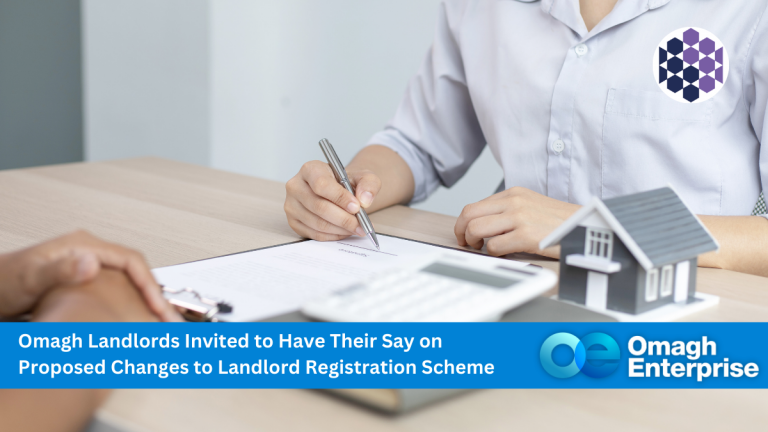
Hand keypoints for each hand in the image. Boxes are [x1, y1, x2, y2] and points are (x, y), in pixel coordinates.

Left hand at [0, 231, 179, 320]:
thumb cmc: (1, 283)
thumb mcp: (28, 277)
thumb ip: (59, 269)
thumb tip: (92, 263)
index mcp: (83, 246)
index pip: (133, 262)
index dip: (151, 286)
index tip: (160, 309)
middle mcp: (89, 254)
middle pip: (137, 273)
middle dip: (156, 298)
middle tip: (170, 322)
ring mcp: (87, 268)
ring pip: (130, 284)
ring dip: (147, 303)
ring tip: (160, 324)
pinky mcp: (84, 284)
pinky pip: (119, 293)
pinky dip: (132, 308)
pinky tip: (134, 324)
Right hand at [285, 160, 380, 240]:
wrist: (338, 191)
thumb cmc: (347, 182)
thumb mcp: (362, 176)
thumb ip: (368, 184)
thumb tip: (364, 200)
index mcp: (310, 169)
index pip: (321, 184)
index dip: (340, 198)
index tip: (356, 207)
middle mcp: (296, 186)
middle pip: (319, 207)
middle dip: (344, 219)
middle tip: (361, 225)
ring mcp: (292, 205)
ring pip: (317, 223)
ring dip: (340, 229)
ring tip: (356, 229)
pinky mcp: (294, 222)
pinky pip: (315, 234)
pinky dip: (333, 236)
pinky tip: (345, 232)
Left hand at [454, 187, 579, 257]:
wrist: (586, 227)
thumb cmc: (559, 221)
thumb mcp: (531, 205)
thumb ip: (507, 210)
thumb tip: (481, 224)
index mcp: (513, 194)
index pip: (473, 206)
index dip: (463, 223)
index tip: (463, 233)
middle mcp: (514, 202)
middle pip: (469, 216)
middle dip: (461, 232)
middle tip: (466, 244)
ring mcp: (519, 218)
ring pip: (476, 230)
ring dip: (474, 243)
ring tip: (483, 248)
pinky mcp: (526, 235)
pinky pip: (493, 247)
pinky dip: (493, 253)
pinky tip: (504, 253)